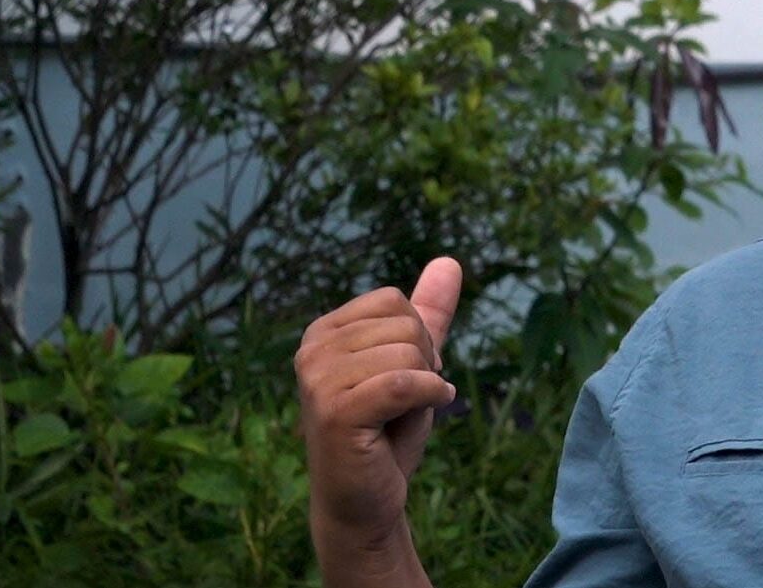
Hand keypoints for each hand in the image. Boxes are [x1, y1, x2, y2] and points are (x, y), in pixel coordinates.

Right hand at [296, 258, 461, 554]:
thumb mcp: (413, 364)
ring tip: (400, 415)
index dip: (418, 338)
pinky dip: (430, 398)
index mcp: (324, 332)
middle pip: (404, 323)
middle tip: (404, 402)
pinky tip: (422, 416)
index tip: (406, 376)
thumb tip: (450, 260)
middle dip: (423, 363)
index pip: (394, 300)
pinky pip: (406, 383)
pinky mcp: (334, 412)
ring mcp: (317, 380)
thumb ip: (429, 314)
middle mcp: (311, 350)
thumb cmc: (387, 435)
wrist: (367, 502)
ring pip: (408, 353)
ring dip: (425, 386)